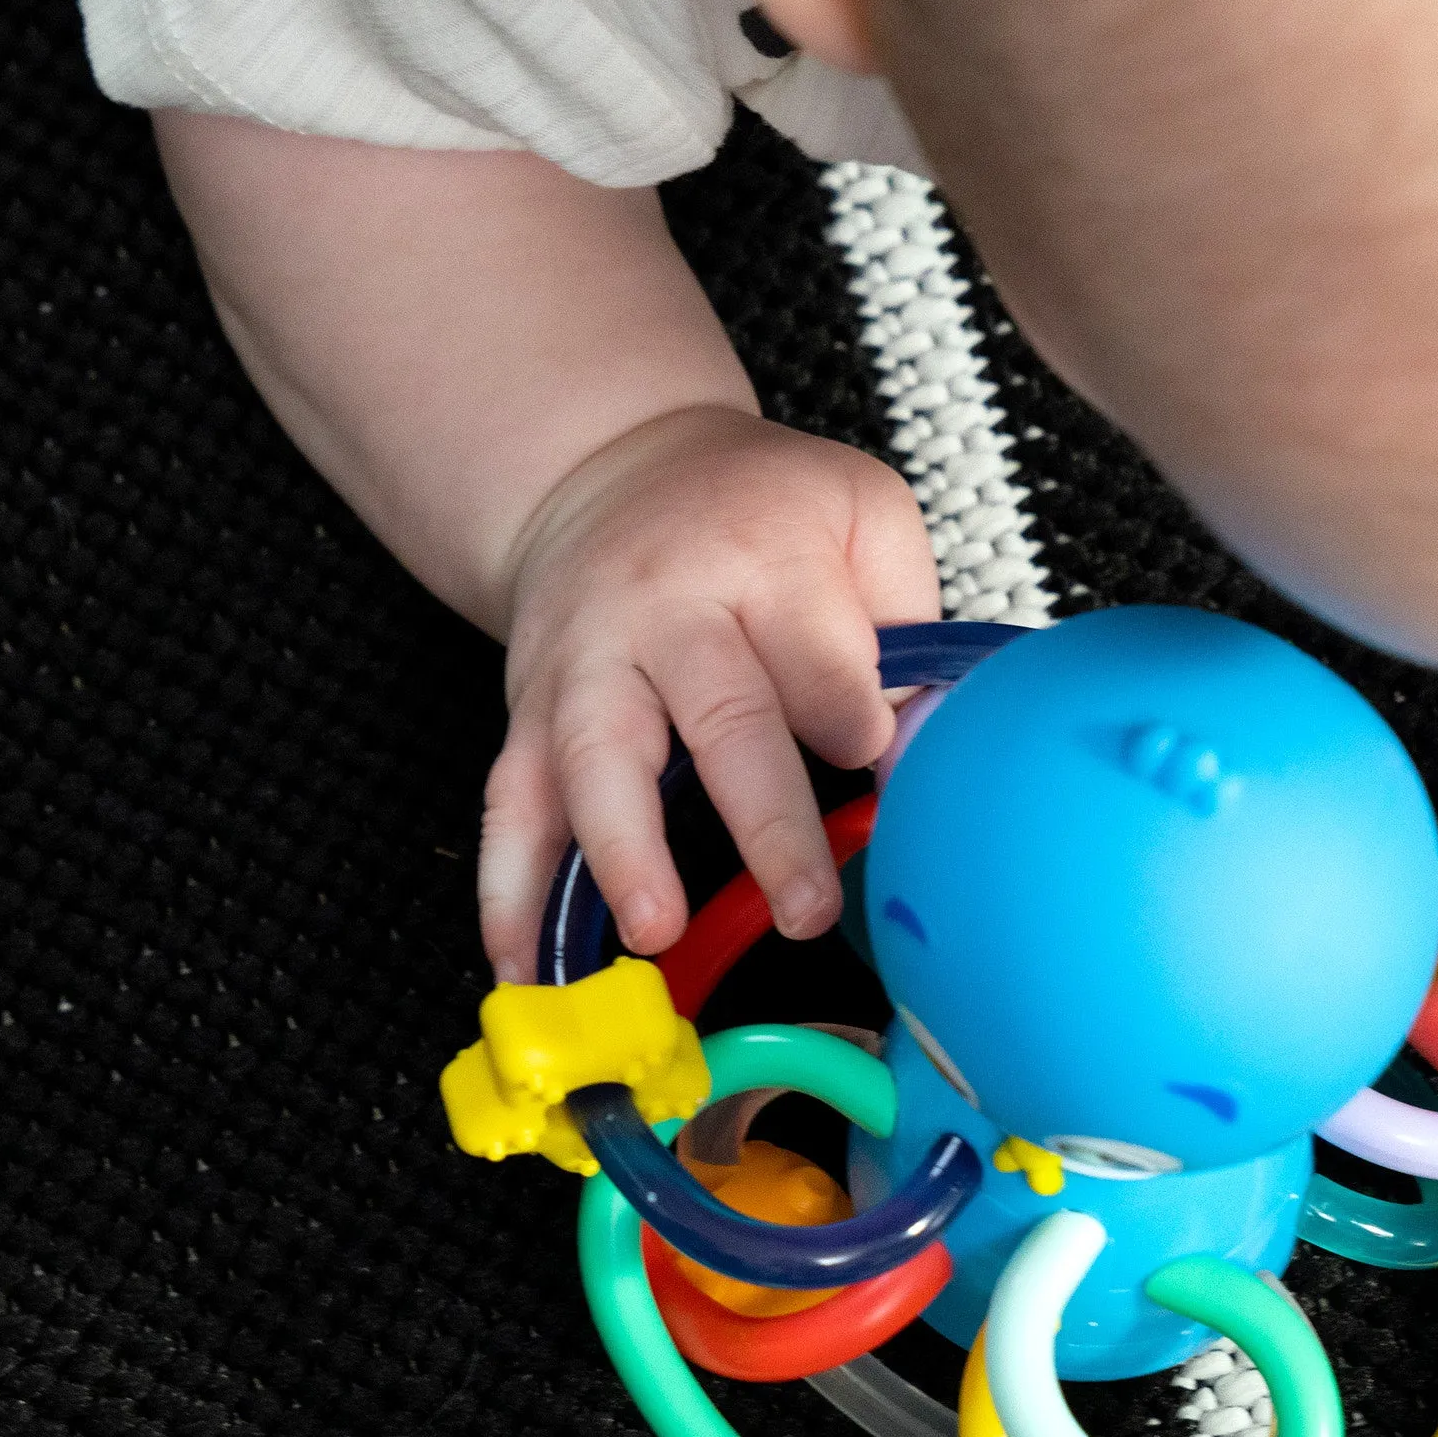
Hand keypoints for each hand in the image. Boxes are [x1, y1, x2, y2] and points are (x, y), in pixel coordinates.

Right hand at [477, 407, 940, 979]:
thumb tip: (928, 744)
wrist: (611, 472)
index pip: (811, 645)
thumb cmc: (760, 512)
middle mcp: (667, 614)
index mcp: (764, 560)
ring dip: (621, 855)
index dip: (842, 706)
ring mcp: (588, 670)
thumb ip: (906, 619)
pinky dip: (509, 893)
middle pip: (718, 718)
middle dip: (762, 820)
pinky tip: (522, 965)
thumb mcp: (858, 512)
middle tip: (803, 907)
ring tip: (654, 934)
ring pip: (596, 764)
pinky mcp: (529, 718)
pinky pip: (509, 808)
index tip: (869, 757)